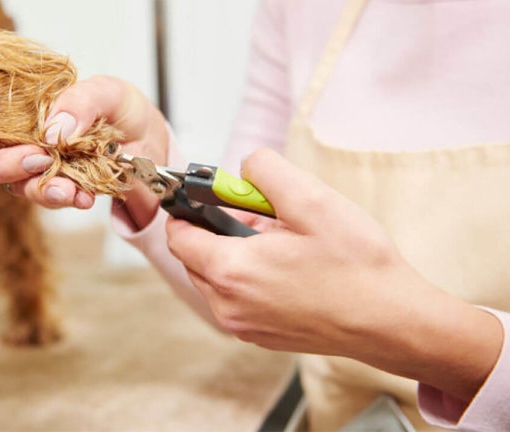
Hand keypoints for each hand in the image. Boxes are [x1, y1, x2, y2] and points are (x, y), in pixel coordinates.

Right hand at [0, 76, 168, 220]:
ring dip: (37, 188)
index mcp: (13, 110)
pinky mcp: (58, 192)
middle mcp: (15, 142)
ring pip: (13, 188)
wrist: (151, 143)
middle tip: (36, 158)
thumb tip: (53, 130)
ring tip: (67, 185)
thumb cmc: (121, 110)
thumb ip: (81, 101)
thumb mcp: (108, 92)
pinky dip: (65, 199)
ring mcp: (34, 171)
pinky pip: (49, 201)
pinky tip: (84, 194)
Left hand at [165, 148, 502, 401]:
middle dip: (218, 229)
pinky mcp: (259, 336)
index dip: (189, 209)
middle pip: (194, 257)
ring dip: (233, 253)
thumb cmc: (357, 266)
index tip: (210, 195)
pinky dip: (248, 277)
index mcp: (231, 271)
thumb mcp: (313, 200)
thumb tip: (245, 167)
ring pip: (214, 278)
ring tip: (279, 241)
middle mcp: (227, 305)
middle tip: (260, 215)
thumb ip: (267, 172)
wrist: (392, 322)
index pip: (178, 236)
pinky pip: (235, 298)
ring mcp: (243, 325)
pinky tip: (286, 267)